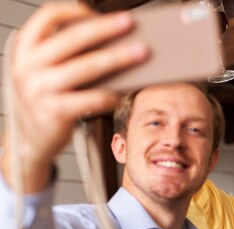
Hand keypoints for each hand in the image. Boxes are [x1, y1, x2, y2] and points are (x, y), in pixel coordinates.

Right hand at [2, 3, 148, 191]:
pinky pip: (93, 98)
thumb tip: (113, 38)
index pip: (46, 16)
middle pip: (73, 38)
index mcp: (24, 49)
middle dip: (105, 28)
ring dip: (118, 57)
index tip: (97, 12)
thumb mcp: (46, 72)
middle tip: (130, 23)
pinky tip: (125, 90)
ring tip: (141, 53)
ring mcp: (40, 90)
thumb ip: (66, 54)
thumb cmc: (48, 100)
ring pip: (87, 67)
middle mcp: (28, 66)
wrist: (32, 142)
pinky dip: (112, 93)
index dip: (74, 11)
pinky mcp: (56, 112)